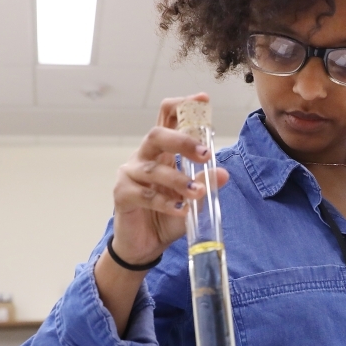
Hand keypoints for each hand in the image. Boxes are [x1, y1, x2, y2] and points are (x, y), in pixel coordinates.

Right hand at [111, 93, 229, 264]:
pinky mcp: (122, 194)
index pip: (167, 119)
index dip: (183, 106)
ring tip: (197, 193)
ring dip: (179, 181)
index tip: (203, 100)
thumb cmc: (168, 216)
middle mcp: (144, 157)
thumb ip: (205, 184)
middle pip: (156, 135)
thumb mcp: (193, 199)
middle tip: (205, 154)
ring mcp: (130, 175)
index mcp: (162, 152)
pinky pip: (145, 195)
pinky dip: (166, 203)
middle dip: (182, 140)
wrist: (146, 245)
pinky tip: (181, 210)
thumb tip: (223, 173)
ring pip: (154, 169)